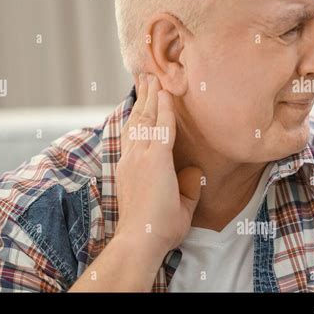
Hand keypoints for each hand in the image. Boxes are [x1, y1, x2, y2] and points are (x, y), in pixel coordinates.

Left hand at [115, 74, 202, 257]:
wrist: (138, 239)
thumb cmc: (166, 224)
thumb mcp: (187, 205)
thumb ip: (190, 183)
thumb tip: (191, 169)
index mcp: (158, 161)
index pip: (163, 126)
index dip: (165, 105)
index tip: (165, 87)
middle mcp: (140, 157)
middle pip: (145, 119)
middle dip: (148, 96)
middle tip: (149, 75)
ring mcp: (129, 162)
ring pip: (134, 126)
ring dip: (138, 105)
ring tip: (141, 87)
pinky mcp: (123, 169)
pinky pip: (127, 139)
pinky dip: (131, 123)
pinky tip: (132, 117)